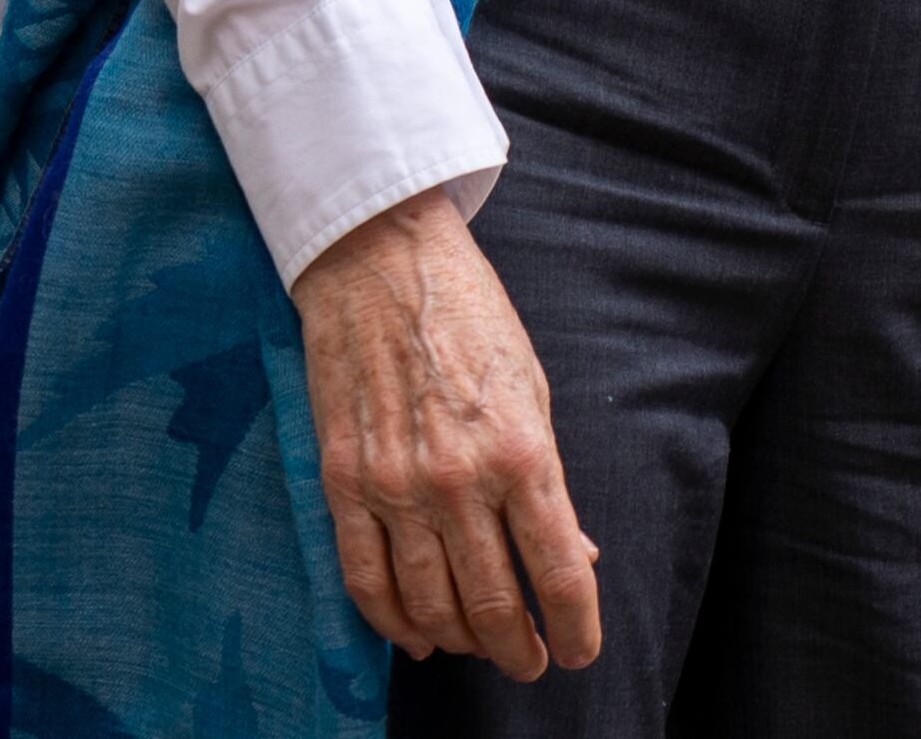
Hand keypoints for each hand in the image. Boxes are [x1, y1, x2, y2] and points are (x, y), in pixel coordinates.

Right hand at [290, 189, 601, 679]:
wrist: (378, 259)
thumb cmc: (468, 316)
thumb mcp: (533, 389)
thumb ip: (549, 478)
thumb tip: (574, 552)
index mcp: (522, 452)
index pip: (560, 574)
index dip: (574, 630)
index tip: (577, 652)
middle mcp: (459, 480)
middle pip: (494, 605)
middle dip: (517, 649)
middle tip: (528, 662)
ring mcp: (395, 485)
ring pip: (430, 605)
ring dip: (461, 641)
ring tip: (477, 647)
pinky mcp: (343, 481)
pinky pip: (365, 579)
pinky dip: (392, 621)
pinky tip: (415, 633)